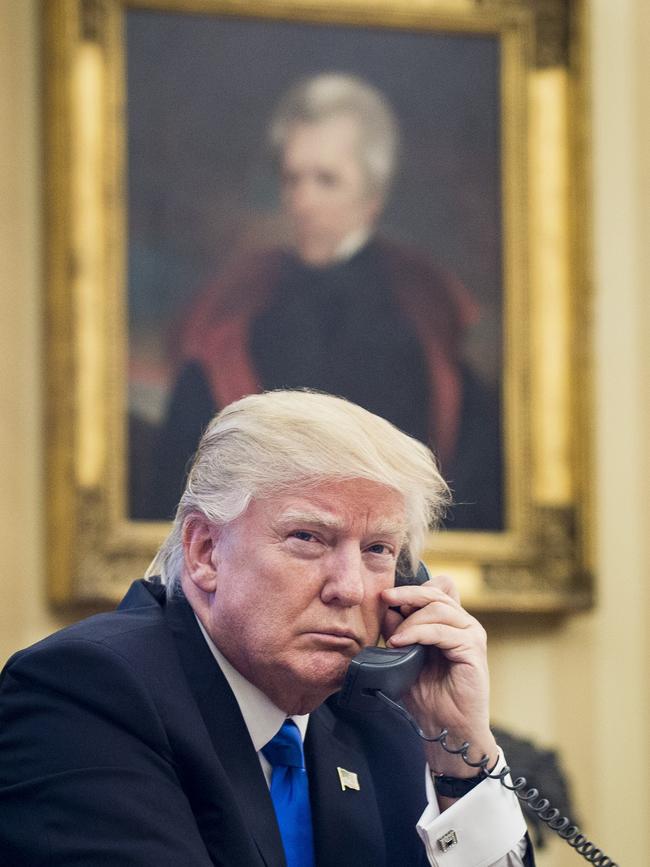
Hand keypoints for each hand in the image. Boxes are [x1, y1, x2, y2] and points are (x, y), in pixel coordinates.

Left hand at [381, 574, 497, 778]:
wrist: (446, 729)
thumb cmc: (428, 697)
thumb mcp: (405, 658)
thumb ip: (400, 633)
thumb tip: (388, 609)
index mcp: (451, 624)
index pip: (437, 590)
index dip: (414, 588)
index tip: (387, 597)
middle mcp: (464, 625)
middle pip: (436, 594)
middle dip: (407, 594)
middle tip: (385, 598)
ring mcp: (472, 635)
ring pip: (438, 609)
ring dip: (410, 621)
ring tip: (394, 639)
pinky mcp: (474, 650)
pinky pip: (442, 631)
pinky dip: (417, 633)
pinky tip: (400, 643)